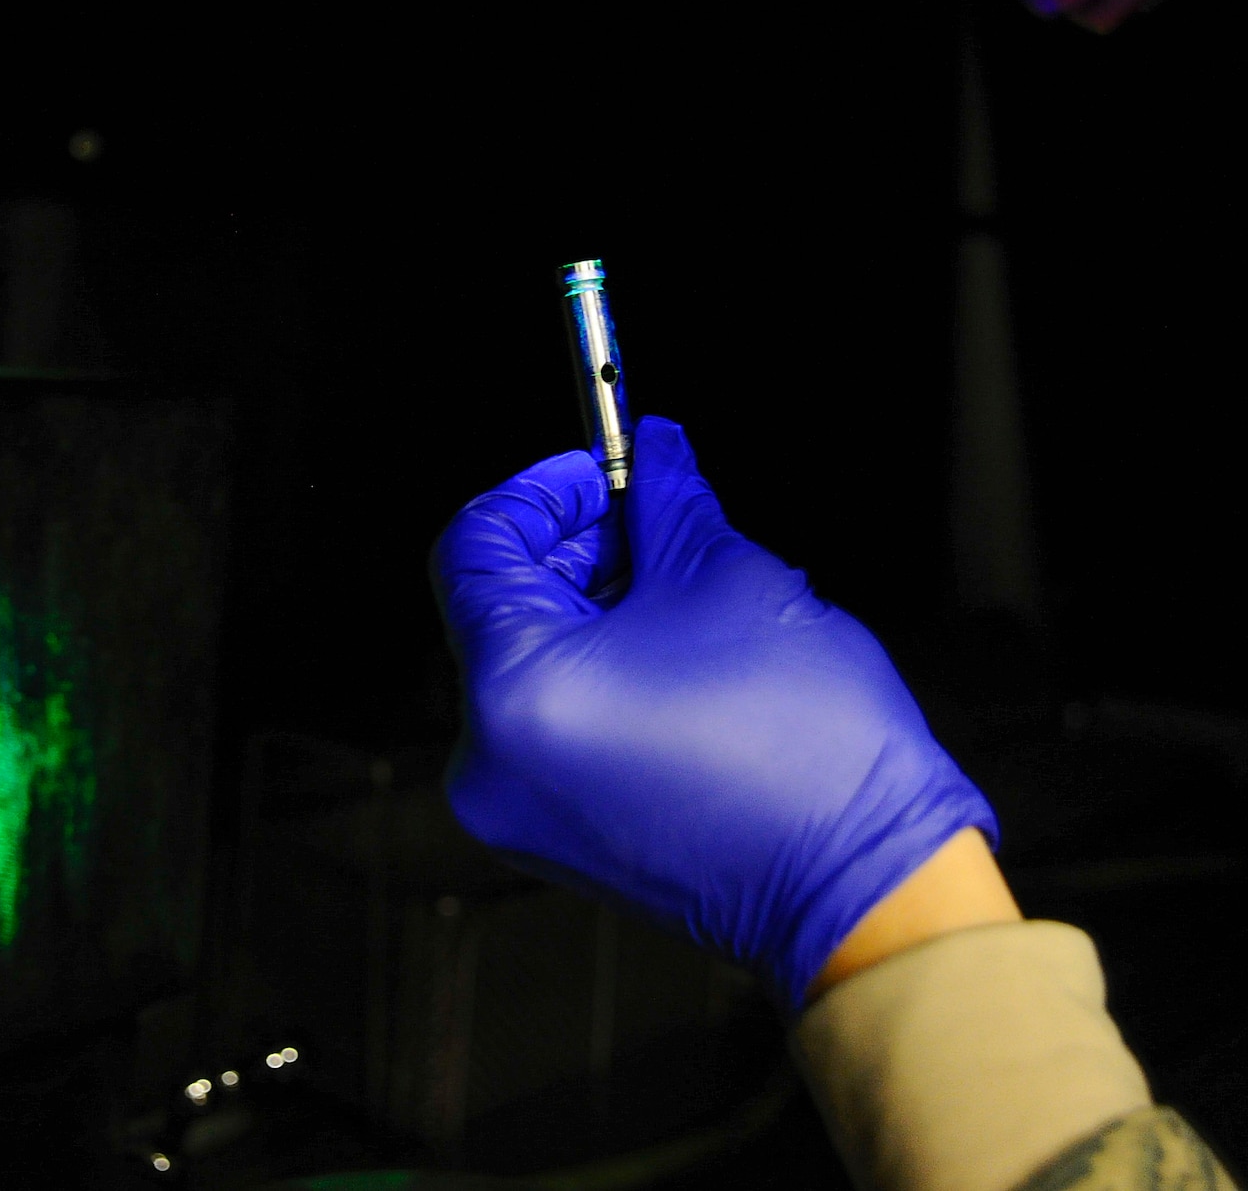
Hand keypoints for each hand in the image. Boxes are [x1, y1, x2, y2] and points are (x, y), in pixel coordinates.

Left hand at [433, 417, 999, 1010]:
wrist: (864, 888)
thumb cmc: (803, 743)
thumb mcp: (728, 580)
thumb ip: (664, 501)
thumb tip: (650, 448)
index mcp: (513, 692)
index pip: (473, 548)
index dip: (536, 492)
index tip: (600, 472)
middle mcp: (488, 761)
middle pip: (493, 608)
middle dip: (568, 549)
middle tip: (649, 518)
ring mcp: (514, 808)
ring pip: (524, 666)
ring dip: (589, 609)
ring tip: (679, 592)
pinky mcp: (551, 836)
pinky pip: (545, 725)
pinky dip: (593, 673)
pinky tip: (673, 655)